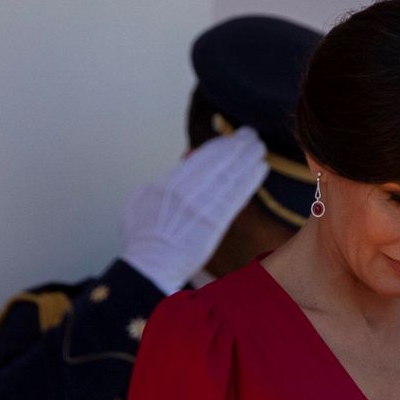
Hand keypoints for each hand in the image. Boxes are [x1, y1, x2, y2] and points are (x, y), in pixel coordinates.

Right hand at [120, 128, 268, 293]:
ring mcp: (203, 206)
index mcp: (169, 184)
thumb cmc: (142, 236)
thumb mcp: (139, 200)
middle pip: (218, 162)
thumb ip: (157, 183)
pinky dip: (250, 180)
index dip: (218, 146)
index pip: (200, 159)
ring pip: (230, 175)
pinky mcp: (216, 222)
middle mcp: (187, 191)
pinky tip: (260, 168)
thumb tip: (172, 173)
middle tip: (250, 135)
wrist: (151, 264)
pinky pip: (237, 196)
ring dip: (247, 159)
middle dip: (237, 146)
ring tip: (259, 148)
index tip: (230, 138)